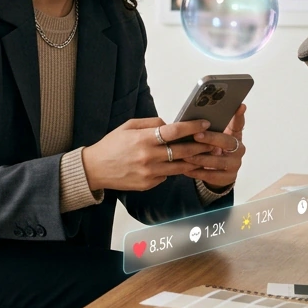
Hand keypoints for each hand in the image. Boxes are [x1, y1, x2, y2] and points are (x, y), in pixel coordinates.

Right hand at [81, 117, 212, 191]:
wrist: (95, 169)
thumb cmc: (111, 145)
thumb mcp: (128, 126)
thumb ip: (151, 124)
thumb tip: (170, 125)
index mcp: (143, 139)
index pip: (174, 131)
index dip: (192, 127)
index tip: (204, 123)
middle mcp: (148, 157)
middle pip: (183, 150)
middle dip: (201, 145)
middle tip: (212, 141)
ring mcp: (149, 173)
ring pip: (180, 166)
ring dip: (193, 160)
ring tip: (204, 154)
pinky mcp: (149, 184)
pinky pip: (168, 176)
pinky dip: (174, 169)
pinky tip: (179, 164)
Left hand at [183, 103, 245, 190]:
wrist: (220, 173)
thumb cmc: (215, 149)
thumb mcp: (216, 136)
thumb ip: (212, 125)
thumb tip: (201, 110)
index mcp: (236, 136)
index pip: (239, 124)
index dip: (239, 116)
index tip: (240, 106)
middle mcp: (238, 149)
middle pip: (227, 142)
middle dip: (211, 138)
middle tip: (196, 135)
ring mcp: (234, 165)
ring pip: (218, 161)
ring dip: (201, 158)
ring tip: (185, 155)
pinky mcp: (228, 178)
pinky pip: (211, 176)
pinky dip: (197, 172)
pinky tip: (186, 169)